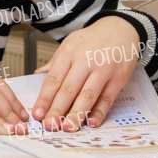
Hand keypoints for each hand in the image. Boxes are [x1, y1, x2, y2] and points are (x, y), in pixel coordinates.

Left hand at [32, 16, 141, 131]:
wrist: (121, 29)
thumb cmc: (92, 40)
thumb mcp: (69, 44)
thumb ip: (55, 63)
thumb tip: (36, 77)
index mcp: (68, 53)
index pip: (53, 80)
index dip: (45, 99)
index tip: (37, 114)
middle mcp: (85, 62)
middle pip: (68, 89)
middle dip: (57, 110)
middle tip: (49, 126)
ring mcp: (103, 70)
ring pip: (87, 95)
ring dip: (77, 114)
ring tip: (67, 128)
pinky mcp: (118, 78)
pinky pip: (107, 98)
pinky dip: (99, 112)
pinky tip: (91, 122)